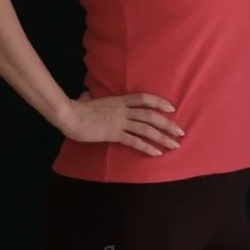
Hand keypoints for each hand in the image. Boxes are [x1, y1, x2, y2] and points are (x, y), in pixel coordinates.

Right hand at [60, 92, 181, 156]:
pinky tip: (157, 153)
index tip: (172, 109)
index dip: (160, 102)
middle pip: (151, 115)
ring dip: (163, 137)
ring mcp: (119, 121)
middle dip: (168, 124)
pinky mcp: (114, 133)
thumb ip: (91, 98)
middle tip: (181, 132)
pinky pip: (135, 140)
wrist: (68, 115)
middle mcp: (123, 110)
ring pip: (147, 128)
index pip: (144, 98)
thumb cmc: (76, 108)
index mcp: (119, 100)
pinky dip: (147, 147)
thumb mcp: (87, 100)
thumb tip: (86, 96)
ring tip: (175, 145)